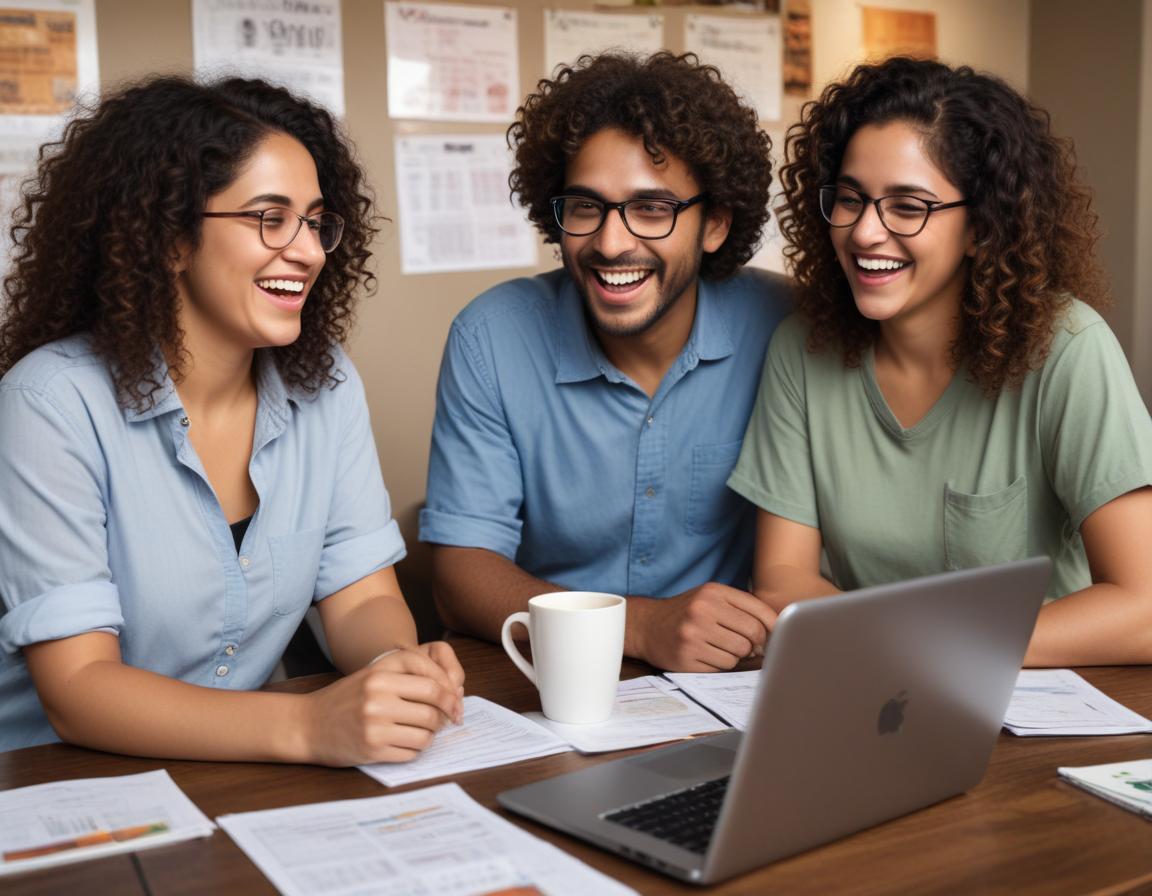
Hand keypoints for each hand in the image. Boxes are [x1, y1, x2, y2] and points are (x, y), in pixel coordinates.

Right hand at [303, 647, 464, 766]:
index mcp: (380, 672)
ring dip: (431, 735)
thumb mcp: (373, 674)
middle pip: (433, 707)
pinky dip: (415, 749)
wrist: (307, 724)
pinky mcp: (372, 749)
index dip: (450, 692)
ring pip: (426, 732)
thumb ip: (408, 675)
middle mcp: (378, 696)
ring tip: (423, 731)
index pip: (432, 679)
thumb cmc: (345, 698)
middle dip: (446, 715)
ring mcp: (375, 724)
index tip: (456, 701)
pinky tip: (406, 743)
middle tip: (448, 720)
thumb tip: (452, 692)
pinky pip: (411, 751)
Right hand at [631, 583, 776, 671]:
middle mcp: (702, 611)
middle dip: (755, 644)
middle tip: (750, 647)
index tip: (775, 636)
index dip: (773, 627)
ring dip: (736, 656)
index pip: (758, 611)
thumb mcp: (710, 597)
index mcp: (713, 592)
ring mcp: (692, 635)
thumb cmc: (686, 612)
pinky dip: (720, 665)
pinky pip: (721, 668)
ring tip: (722, 648)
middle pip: (751, 635)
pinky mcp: (686, 657)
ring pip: (738, 654)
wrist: (646, 625)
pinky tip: (708, 656)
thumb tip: (775, 631)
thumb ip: (740, 608)